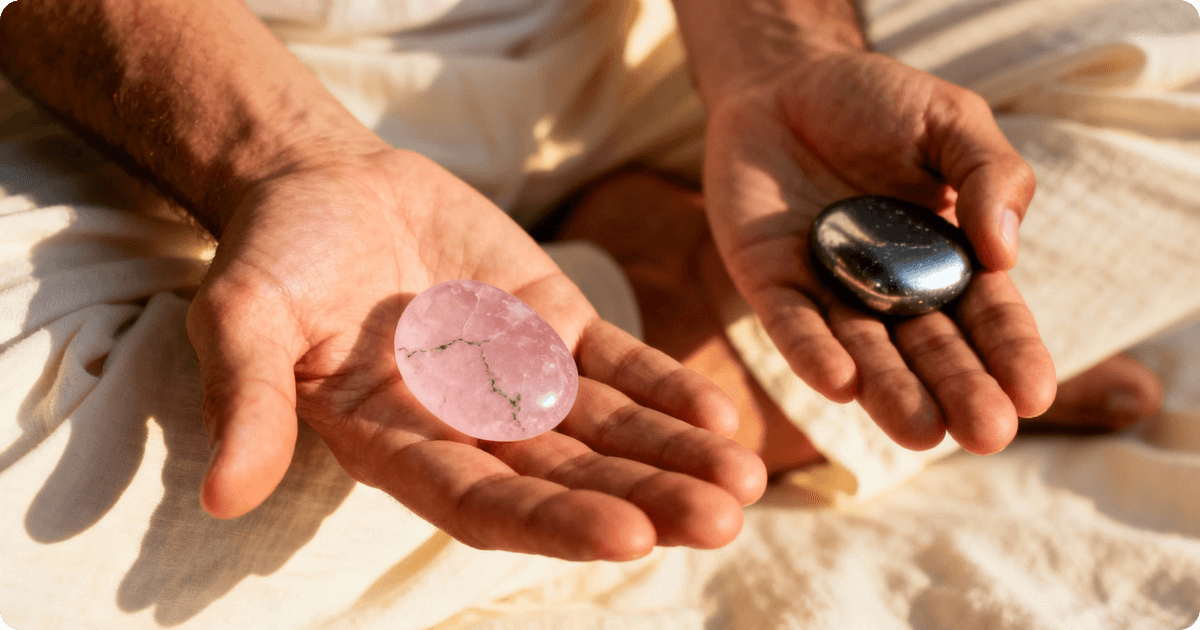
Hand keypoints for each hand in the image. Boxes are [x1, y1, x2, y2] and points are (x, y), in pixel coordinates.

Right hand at [186, 147, 765, 559]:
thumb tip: (223, 495)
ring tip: (745, 484)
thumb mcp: (244, 315)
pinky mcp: (552, 328)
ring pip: (607, 432)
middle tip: (719, 521)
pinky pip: (618, 365)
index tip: (627, 535)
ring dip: (675, 458)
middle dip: (643, 500)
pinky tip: (722, 416)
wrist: (325, 185)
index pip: (482, 503)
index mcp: (397, 446)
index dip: (552, 520)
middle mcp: (468, 429)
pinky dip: (667, 389)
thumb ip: (248, 396)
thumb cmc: (276, 254)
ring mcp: (518, 381)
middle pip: (566, 479)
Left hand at [702, 48, 1055, 453]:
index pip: (988, 316)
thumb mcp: (950, 121)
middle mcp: (892, 289)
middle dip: (959, 391)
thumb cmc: (875, 101)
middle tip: (986, 435)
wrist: (779, 80)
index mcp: (948, 258)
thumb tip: (1006, 249)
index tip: (1034, 396)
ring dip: (890, 392)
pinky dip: (813, 352)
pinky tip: (840, 383)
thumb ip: (990, 174)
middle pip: (930, 349)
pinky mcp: (770, 283)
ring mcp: (829, 290)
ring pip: (864, 352)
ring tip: (919, 431)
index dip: (1011, 354)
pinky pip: (792, 323)